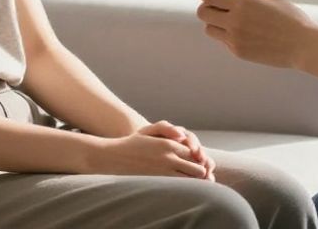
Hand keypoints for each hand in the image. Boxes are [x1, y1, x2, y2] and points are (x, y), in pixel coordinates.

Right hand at [88, 127, 212, 178]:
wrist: (114, 157)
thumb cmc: (133, 142)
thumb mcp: (149, 129)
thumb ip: (167, 128)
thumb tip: (182, 136)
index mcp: (169, 144)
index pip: (196, 153)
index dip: (202, 159)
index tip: (201, 162)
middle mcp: (169, 158)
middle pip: (198, 169)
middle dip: (203, 172)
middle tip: (203, 175)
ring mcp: (163, 172)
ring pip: (190, 181)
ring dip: (196, 182)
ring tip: (196, 184)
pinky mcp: (158, 182)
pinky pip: (178, 188)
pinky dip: (185, 188)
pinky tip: (184, 188)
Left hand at [196, 0, 315, 68]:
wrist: (303, 46)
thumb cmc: (291, 19)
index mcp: (242, 3)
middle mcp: (234, 21)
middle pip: (203, 13)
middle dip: (206, 7)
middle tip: (215, 5)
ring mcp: (235, 39)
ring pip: (210, 29)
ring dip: (214, 23)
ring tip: (227, 19)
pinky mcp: (239, 52)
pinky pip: (224, 41)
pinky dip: (227, 35)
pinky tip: (242, 31)